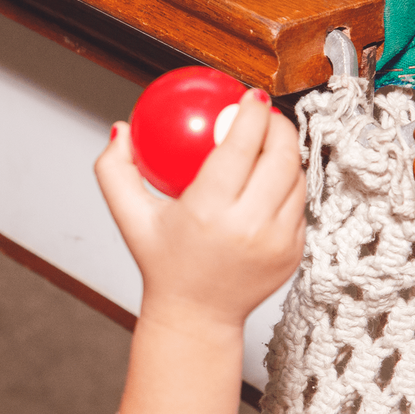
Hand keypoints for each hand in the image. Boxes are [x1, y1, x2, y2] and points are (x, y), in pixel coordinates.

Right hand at [95, 88, 304, 328]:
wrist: (196, 316)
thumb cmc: (164, 264)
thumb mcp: (130, 217)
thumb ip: (115, 171)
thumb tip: (120, 128)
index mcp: (210, 211)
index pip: (242, 146)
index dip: (252, 113)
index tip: (249, 96)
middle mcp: (250, 226)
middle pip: (280, 156)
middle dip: (279, 124)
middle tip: (264, 113)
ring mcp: (278, 241)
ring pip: (296, 179)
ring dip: (287, 153)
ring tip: (272, 138)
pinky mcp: (294, 252)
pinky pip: (299, 205)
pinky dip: (288, 185)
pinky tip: (274, 173)